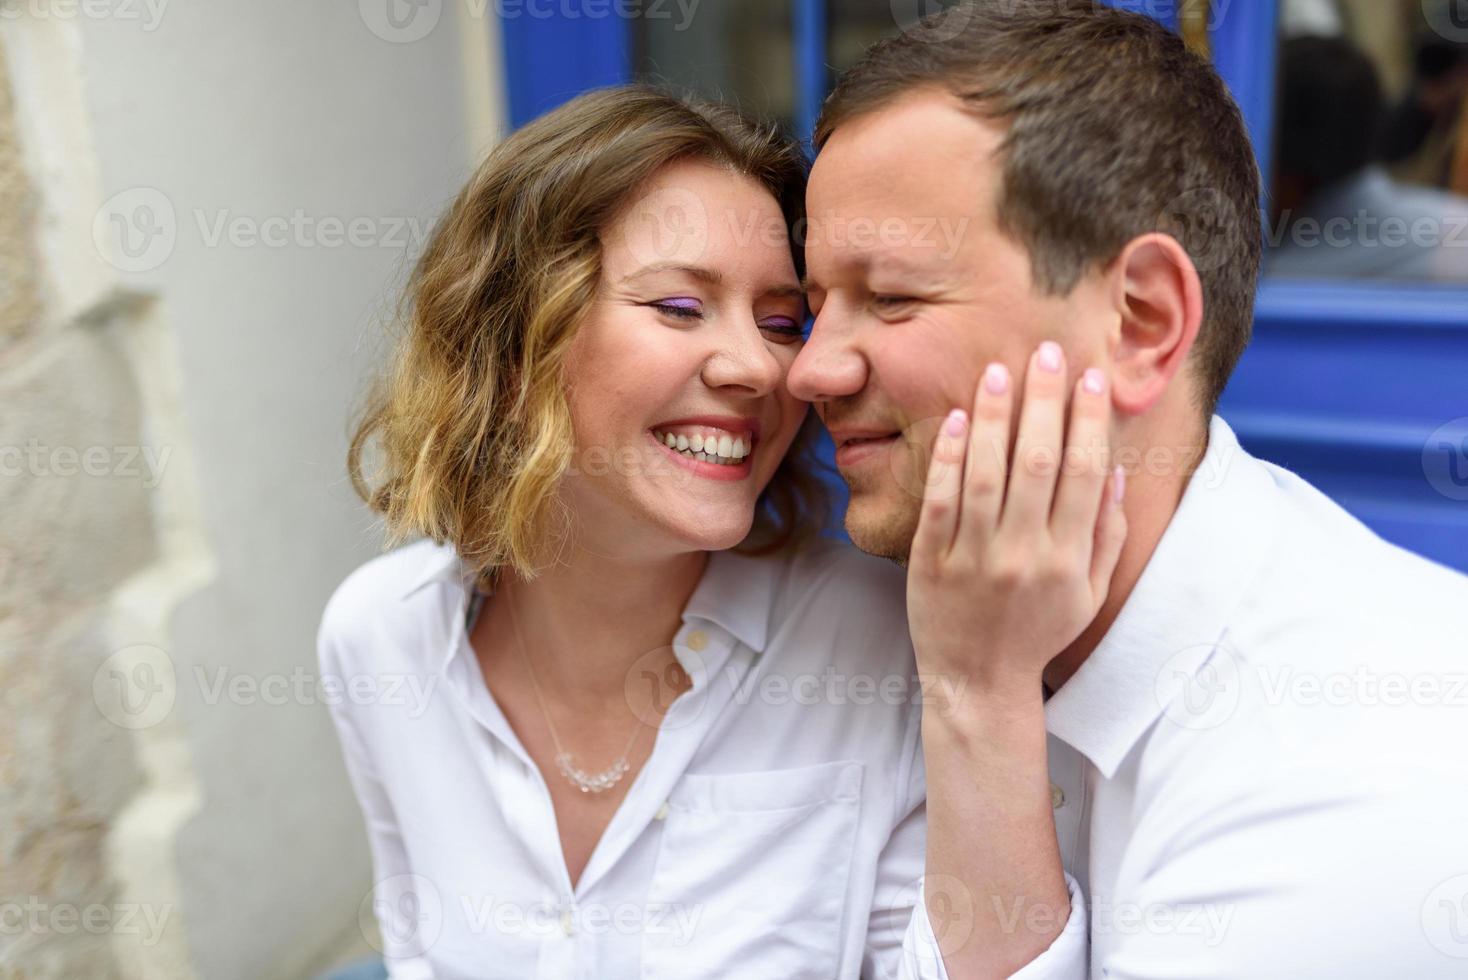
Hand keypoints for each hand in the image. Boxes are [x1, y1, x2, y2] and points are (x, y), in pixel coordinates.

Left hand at [906, 340, 1126, 708]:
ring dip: (992, 416)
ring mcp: (973, 557)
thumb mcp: (1089, 593)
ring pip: (985, 472)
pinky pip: (939, 499)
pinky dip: (947, 457)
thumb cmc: (1038, 631)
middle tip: (1045, 352)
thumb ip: (1105, 534)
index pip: (1082, 474)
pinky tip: (954, 418)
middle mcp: (1023, 555)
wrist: (978, 682)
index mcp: (1068, 561)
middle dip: (1043, 401)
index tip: (1091, 377)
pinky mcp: (930, 561)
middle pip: (1037, 462)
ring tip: (998, 370)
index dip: (1088, 420)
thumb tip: (1109, 468)